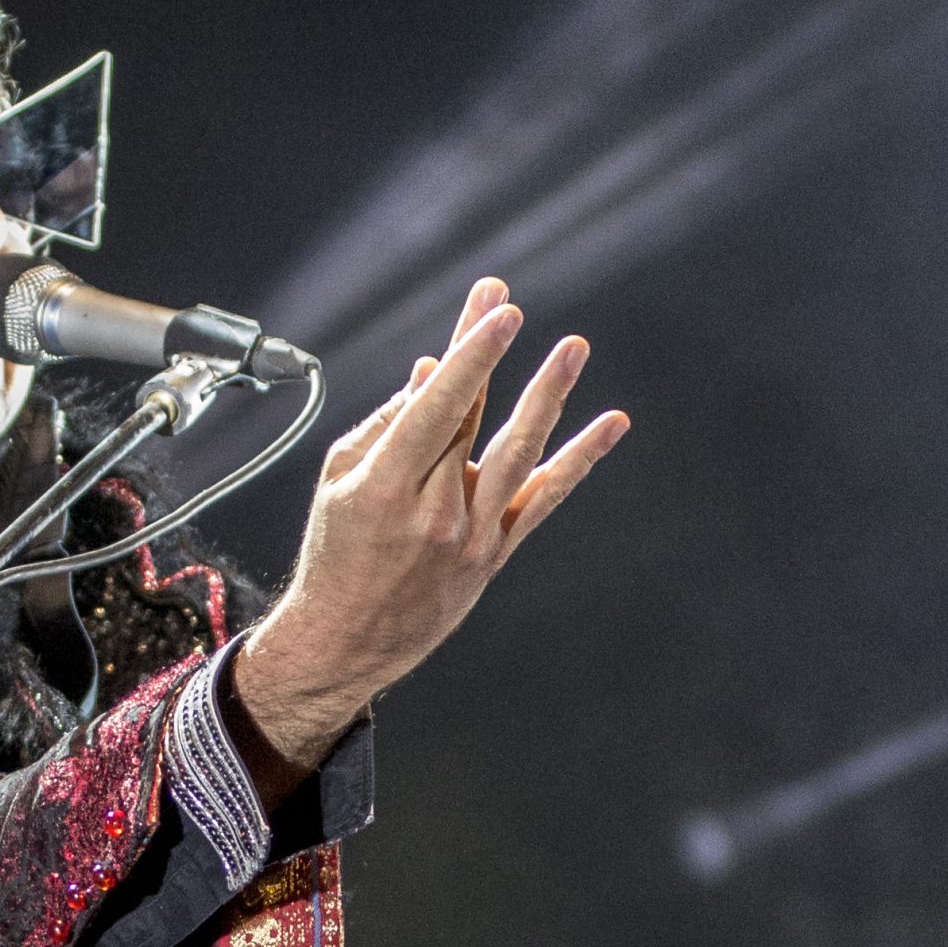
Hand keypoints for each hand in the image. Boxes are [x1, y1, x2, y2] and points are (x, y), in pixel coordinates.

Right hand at [231, 278, 628, 773]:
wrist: (347, 641)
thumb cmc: (336, 552)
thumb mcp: (338, 481)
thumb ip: (387, 425)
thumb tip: (435, 372)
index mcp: (386, 486)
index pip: (437, 407)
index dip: (470, 355)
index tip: (495, 310)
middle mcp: (434, 510)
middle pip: (471, 417)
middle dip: (489, 353)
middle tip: (509, 305)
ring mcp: (471, 534)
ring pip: (519, 454)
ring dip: (549, 397)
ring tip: (572, 348)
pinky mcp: (495, 553)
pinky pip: (544, 500)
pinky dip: (579, 461)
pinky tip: (611, 426)